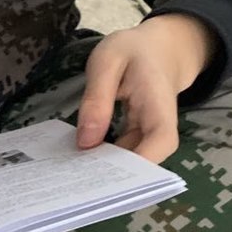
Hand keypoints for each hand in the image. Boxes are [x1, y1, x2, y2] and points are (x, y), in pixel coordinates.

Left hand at [76, 14, 218, 163]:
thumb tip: (85, 142)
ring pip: (131, 163)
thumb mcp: (108, 61)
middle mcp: (160, 127)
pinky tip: (77, 161)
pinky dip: (101, 159)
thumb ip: (97, 98)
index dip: (139, 164)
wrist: (158, 49)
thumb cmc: (134, 50)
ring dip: (103, 171)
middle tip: (74, 183)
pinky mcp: (136, 138)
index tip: (107, 177)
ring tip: (70, 176)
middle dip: (112, 178)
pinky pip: (121, 155)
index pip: (161, 141)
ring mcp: (148, 136)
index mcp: (159, 104)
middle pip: (146, 162)